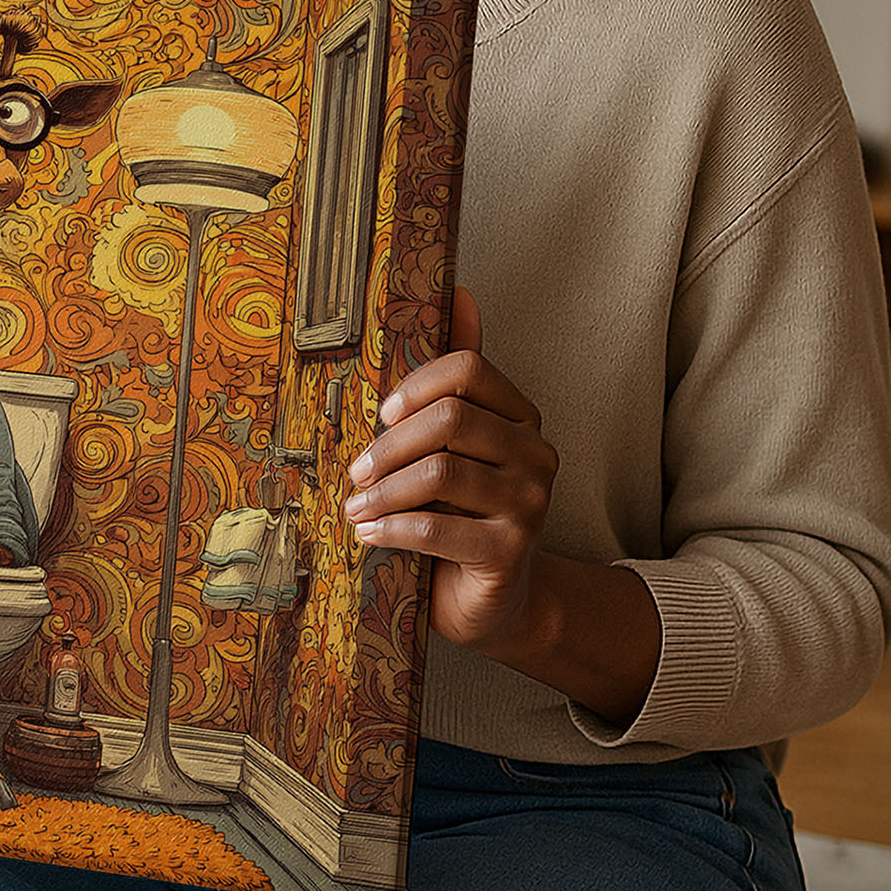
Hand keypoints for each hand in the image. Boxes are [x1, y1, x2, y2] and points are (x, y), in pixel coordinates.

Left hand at [343, 286, 558, 654]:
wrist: (489, 599)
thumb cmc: (459, 513)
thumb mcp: (451, 446)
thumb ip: (453, 379)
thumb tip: (459, 291)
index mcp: (519, 416)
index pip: (468, 368)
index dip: (417, 383)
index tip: (382, 412)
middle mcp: (535, 453)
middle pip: (451, 418)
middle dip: (391, 443)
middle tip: (356, 471)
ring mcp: (530, 503)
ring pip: (441, 472)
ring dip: (384, 491)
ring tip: (355, 508)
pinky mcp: (511, 550)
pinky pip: (438, 527)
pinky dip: (392, 528)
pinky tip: (369, 534)